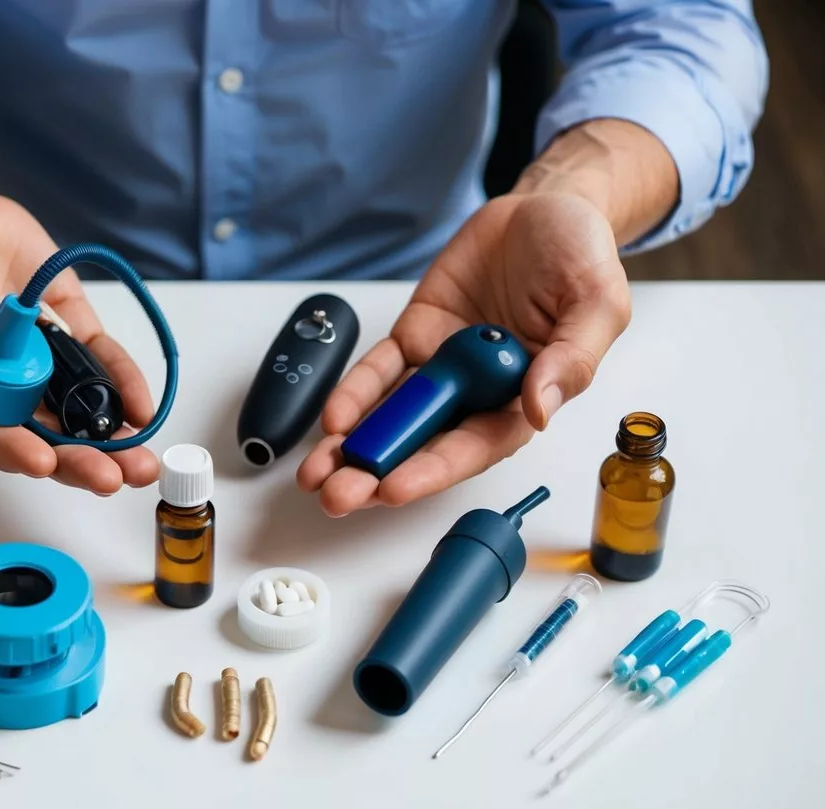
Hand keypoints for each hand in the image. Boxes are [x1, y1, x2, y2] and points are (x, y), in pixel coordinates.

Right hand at [0, 128, 158, 493]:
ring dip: (109, 439)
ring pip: (75, 410)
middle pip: (40, 435)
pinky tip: (141, 408)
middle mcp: (0, 380)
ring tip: (139, 462)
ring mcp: (37, 358)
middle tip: (110, 477)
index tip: (42, 461)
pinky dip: (122, 383)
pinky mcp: (67, 328)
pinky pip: (99, 360)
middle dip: (77, 461)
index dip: (14, 451)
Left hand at [297, 191, 631, 515]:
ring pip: (392, 416)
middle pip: (423, 443)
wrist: (542, 209)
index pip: (474, 447)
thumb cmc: (579, 256)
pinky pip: (379, 371)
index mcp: (524, 398)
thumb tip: (540, 409)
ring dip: (355, 447)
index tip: (394, 489)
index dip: (433, 470)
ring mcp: (442, 367)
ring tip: (316, 474)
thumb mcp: (597, 303)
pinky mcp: (415, 336)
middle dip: (378, 473)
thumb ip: (571, 359)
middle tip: (338, 495)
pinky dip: (354, 394)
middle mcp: (478, 392)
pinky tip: (332, 418)